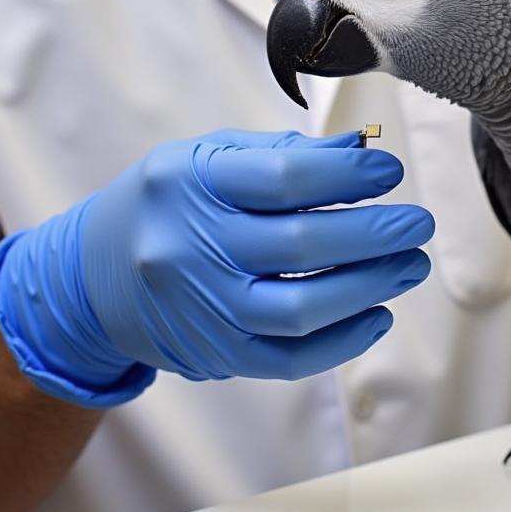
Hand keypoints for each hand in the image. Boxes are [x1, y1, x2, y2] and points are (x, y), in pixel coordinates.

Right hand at [0, 130, 433, 405]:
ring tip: (410, 265)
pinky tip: (378, 314)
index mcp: (191, 183)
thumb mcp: (205, 157)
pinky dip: (344, 341)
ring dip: (371, 286)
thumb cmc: (164, 205)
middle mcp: (193, 247)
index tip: (388, 173)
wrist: (93, 279)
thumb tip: (359, 152)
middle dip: (376, 234)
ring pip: (302, 307)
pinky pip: (290, 359)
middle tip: (417, 224)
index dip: (348, 176)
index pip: (284, 178)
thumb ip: (280, 155)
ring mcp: (205, 308)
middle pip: (302, 244)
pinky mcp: (219, 354)